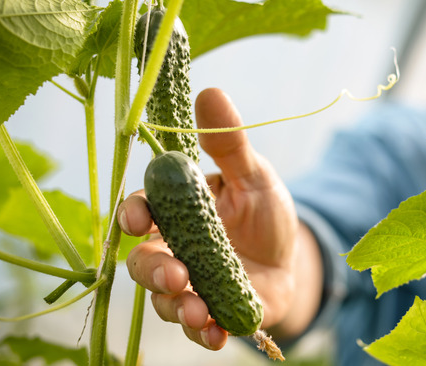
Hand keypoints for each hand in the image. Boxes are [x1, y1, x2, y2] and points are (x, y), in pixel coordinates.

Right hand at [119, 88, 321, 349]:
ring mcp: (190, 285)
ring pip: (164, 300)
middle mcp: (173, 250)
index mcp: (178, 212)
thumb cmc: (265, 212)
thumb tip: (211, 91)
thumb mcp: (254, 175)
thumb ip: (229, 144)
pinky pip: (195, 328)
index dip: (133, 214)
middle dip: (153, 270)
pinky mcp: (211, 313)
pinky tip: (215, 333)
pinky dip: (202, 333)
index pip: (142, 210)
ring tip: (197, 311)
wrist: (292, 259)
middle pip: (142, 262)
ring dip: (176, 307)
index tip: (138, 218)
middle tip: (175, 274)